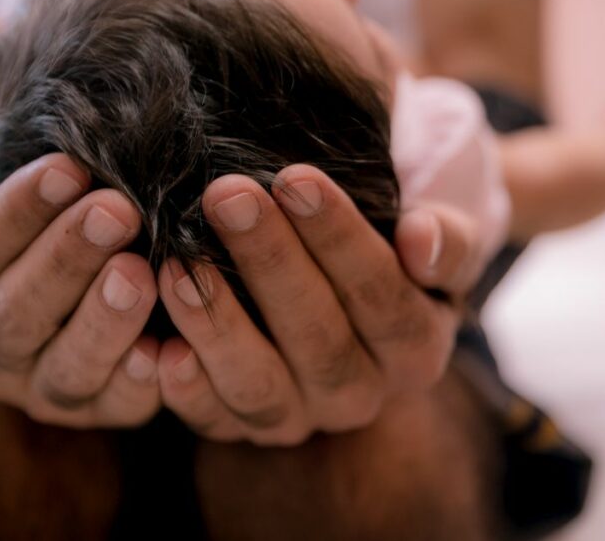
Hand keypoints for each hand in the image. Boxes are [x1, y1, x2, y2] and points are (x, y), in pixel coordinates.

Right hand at [0, 151, 161, 426]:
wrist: (43, 256)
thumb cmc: (3, 205)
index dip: (17, 213)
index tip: (67, 167)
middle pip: (16, 316)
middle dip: (69, 260)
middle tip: (118, 211)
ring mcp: (37, 389)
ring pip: (66, 369)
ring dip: (105, 322)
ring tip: (140, 271)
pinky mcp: (96, 409)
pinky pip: (119, 406)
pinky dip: (142, 381)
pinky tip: (167, 346)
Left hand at [155, 164, 477, 445]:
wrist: (340, 289)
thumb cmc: (385, 247)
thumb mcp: (433, 235)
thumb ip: (446, 236)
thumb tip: (421, 238)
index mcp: (416, 348)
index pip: (383, 297)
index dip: (340, 239)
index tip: (295, 177)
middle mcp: (361, 395)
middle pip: (319, 340)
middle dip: (270, 263)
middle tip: (227, 196)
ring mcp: (299, 417)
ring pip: (261, 388)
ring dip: (218, 326)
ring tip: (178, 264)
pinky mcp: (241, 427)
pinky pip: (213, 421)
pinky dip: (185, 390)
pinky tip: (157, 347)